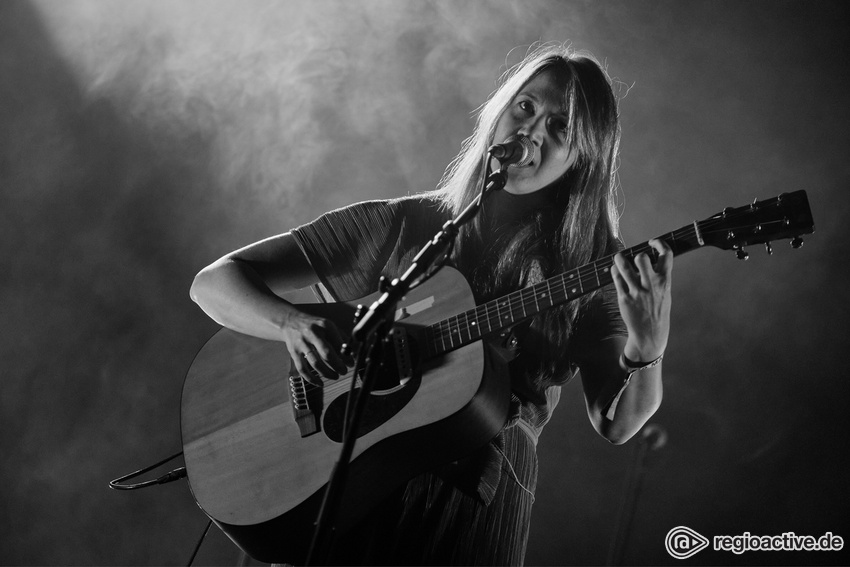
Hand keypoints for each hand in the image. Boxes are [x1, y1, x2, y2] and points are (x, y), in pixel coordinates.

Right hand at [279, 308, 349, 384]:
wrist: (290, 321)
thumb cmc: (314, 326)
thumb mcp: (328, 326)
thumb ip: (341, 338)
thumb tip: (353, 352)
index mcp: (324, 326)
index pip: (338, 343)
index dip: (346, 356)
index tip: (351, 363)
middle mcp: (312, 334)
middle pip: (327, 353)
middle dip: (337, 365)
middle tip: (344, 371)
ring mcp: (302, 344)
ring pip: (315, 363)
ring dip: (327, 373)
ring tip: (335, 376)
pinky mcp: (294, 352)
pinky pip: (302, 369)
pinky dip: (311, 378)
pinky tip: (320, 383)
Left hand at [610, 239, 672, 361]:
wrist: (650, 334)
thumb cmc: (657, 310)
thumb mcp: (665, 293)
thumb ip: (658, 277)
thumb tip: (646, 258)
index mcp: (665, 282)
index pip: (666, 255)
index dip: (659, 244)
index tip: (652, 242)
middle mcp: (651, 285)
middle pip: (641, 258)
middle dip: (636, 254)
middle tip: (631, 256)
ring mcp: (637, 292)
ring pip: (624, 267)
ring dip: (619, 259)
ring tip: (618, 258)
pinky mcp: (624, 298)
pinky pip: (616, 278)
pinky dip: (614, 272)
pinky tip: (615, 271)